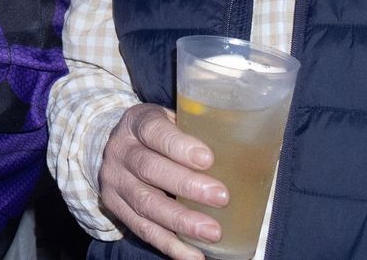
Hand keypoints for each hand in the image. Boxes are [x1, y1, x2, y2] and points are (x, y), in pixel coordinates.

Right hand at [98, 103, 225, 259]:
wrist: (118, 149)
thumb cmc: (158, 136)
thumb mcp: (170, 120)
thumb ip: (197, 131)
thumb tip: (250, 148)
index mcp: (137, 123)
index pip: (153, 130)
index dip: (178, 145)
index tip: (207, 159)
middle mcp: (121, 151)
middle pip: (149, 168)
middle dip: (186, 185)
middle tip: (221, 197)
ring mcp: (115, 182)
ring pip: (145, 203)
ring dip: (180, 220)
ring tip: (212, 232)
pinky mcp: (116, 208)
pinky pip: (142, 229)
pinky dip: (169, 244)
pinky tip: (194, 255)